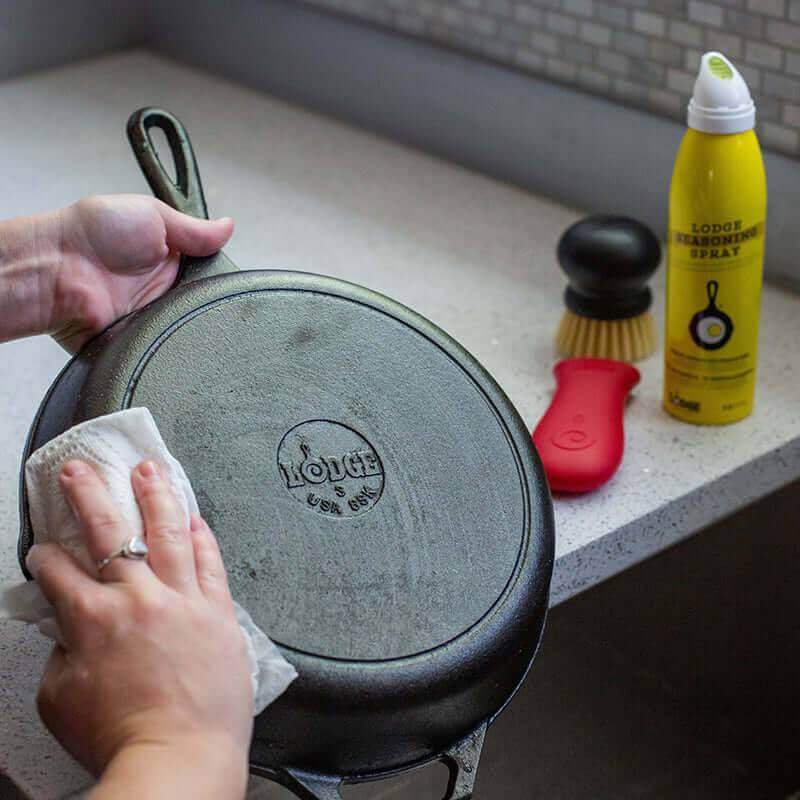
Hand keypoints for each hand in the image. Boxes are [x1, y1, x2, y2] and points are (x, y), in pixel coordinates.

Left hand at [0, 195, 232, 350]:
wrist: (54, 272)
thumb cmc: (89, 235)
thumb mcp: (152, 215)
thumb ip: (195, 228)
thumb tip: (228, 227)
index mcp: (168, 260)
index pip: (209, 273)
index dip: (218, 274)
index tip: (219, 270)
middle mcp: (162, 291)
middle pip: (202, 304)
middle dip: (203, 298)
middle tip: (192, 287)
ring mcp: (151, 318)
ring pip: (187, 328)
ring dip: (184, 318)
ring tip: (172, 304)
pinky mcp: (139, 342)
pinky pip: (165, 348)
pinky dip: (167, 340)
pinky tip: (161, 326)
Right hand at [26, 460, 251, 799]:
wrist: (181, 757)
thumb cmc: (120, 736)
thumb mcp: (62, 700)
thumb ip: (62, 656)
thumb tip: (68, 633)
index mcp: (94, 619)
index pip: (60, 571)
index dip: (45, 557)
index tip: (44, 551)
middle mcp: (139, 598)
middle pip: (109, 531)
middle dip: (88, 494)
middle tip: (80, 470)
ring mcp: (183, 599)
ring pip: (168, 531)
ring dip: (155, 495)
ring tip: (148, 468)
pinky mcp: (218, 610)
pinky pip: (210, 561)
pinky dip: (201, 536)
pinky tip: (195, 517)